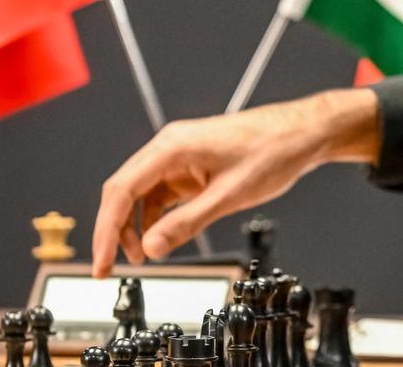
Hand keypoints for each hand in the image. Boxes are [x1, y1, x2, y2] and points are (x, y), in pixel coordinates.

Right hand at [91, 88, 379, 276]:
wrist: (301, 133)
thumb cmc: (272, 151)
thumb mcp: (229, 196)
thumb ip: (187, 223)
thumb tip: (151, 248)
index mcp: (172, 146)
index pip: (121, 189)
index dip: (105, 230)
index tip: (101, 262)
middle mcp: (170, 147)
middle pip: (124, 190)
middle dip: (115, 231)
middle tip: (113, 269)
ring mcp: (180, 155)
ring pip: (142, 194)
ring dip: (137, 225)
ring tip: (145, 256)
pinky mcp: (192, 165)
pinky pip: (163, 193)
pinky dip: (158, 216)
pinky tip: (165, 237)